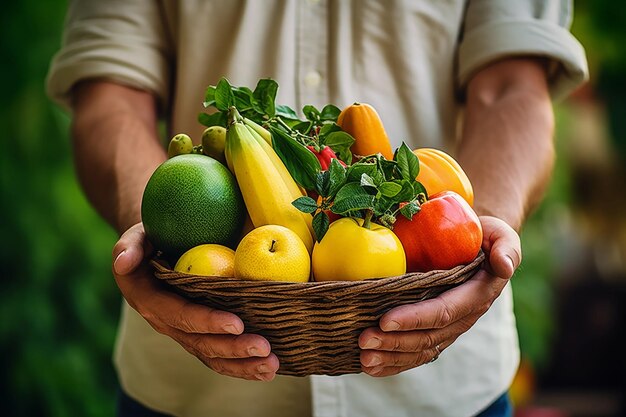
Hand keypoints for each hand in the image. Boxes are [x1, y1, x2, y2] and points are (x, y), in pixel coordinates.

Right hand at [112, 223, 278, 380]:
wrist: (152, 252)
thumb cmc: (150, 238)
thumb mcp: (136, 236)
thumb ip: (129, 246)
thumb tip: (123, 263)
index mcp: (151, 300)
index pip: (181, 315)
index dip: (207, 322)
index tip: (237, 323)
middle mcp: (166, 322)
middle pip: (200, 343)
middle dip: (233, 348)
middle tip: (264, 348)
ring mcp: (183, 332)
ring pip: (211, 356)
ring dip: (242, 365)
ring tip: (271, 365)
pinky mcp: (198, 335)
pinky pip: (219, 356)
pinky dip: (243, 366)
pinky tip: (268, 369)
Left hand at [358, 216, 520, 376]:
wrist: (481, 247)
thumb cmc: (486, 236)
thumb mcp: (501, 235)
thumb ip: (506, 248)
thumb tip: (503, 266)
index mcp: (476, 295)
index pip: (443, 311)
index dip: (415, 318)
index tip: (385, 320)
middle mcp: (463, 317)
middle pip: (427, 336)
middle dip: (394, 341)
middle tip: (364, 340)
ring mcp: (449, 328)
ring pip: (420, 350)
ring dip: (390, 357)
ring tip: (364, 358)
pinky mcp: (436, 331)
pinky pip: (416, 353)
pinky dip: (393, 363)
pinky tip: (370, 367)